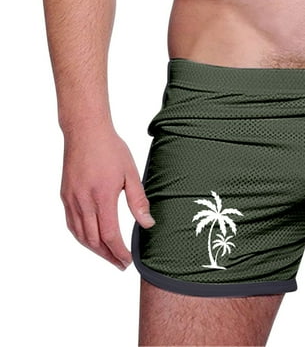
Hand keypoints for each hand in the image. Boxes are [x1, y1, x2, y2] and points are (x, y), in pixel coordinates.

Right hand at [60, 126, 154, 269]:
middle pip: (93, 240)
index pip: (109, 234)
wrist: (86, 131)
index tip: (127, 260)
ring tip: (108, 256)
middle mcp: (83, 201)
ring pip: (80, 235)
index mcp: (102, 196)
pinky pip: (71, 224)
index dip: (118, 251)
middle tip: (120, 264)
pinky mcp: (65, 195)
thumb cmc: (111, 149)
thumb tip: (147, 224)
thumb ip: (138, 200)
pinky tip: (91, 240)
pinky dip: (81, 237)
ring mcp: (71, 199)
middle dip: (108, 256)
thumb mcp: (131, 173)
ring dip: (94, 250)